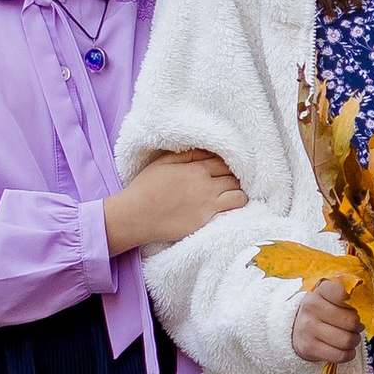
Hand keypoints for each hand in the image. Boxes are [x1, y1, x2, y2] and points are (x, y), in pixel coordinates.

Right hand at [106, 151, 246, 256]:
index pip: (225, 163)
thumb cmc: (145, 187)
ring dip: (238, 194)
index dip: (228, 165)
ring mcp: (208, 206)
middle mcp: (207, 187)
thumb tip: (207, 151)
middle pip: (234, 179)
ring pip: (239, 197)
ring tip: (232, 195)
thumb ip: (188, 155)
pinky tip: (230, 210)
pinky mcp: (206, 223)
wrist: (134, 216)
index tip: (227, 168)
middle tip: (231, 181)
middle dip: (235, 178)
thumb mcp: (164, 162)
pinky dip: (235, 211)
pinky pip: (232, 215)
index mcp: (197, 170)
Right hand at [290, 282, 363, 366]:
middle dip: (359, 326)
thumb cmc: (325, 310)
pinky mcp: (309, 347)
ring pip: (347, 340)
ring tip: (352, 337)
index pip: (344, 292)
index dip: (356, 302)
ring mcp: (308, 328)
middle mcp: (312, 307)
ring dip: (355, 341)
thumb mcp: (332, 297)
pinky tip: (347, 349)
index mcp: (321, 290)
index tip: (355, 307)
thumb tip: (368, 308)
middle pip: (351, 321)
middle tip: (357, 326)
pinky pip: (340, 355)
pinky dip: (349, 354)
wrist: (299, 328)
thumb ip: (350, 296)